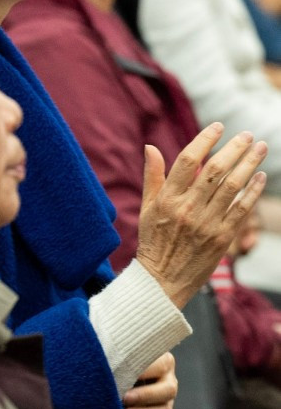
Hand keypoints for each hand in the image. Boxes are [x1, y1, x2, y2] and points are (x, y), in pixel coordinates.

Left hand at [124, 352, 176, 408]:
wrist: (122, 371)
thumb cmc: (122, 358)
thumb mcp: (126, 355)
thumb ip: (125, 361)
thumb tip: (111, 366)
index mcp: (164, 361)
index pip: (161, 365)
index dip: (145, 371)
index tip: (126, 374)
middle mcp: (169, 380)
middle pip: (167, 390)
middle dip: (145, 396)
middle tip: (125, 398)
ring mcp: (167, 400)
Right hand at [136, 123, 266, 308]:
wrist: (163, 281)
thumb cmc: (154, 241)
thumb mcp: (147, 208)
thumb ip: (152, 176)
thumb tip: (150, 146)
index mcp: (167, 199)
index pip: (187, 160)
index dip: (204, 140)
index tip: (218, 127)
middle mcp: (187, 209)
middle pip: (214, 170)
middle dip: (233, 149)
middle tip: (246, 134)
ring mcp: (206, 224)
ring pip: (232, 187)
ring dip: (248, 164)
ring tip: (260, 148)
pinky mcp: (222, 238)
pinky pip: (241, 210)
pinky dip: (252, 191)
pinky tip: (260, 176)